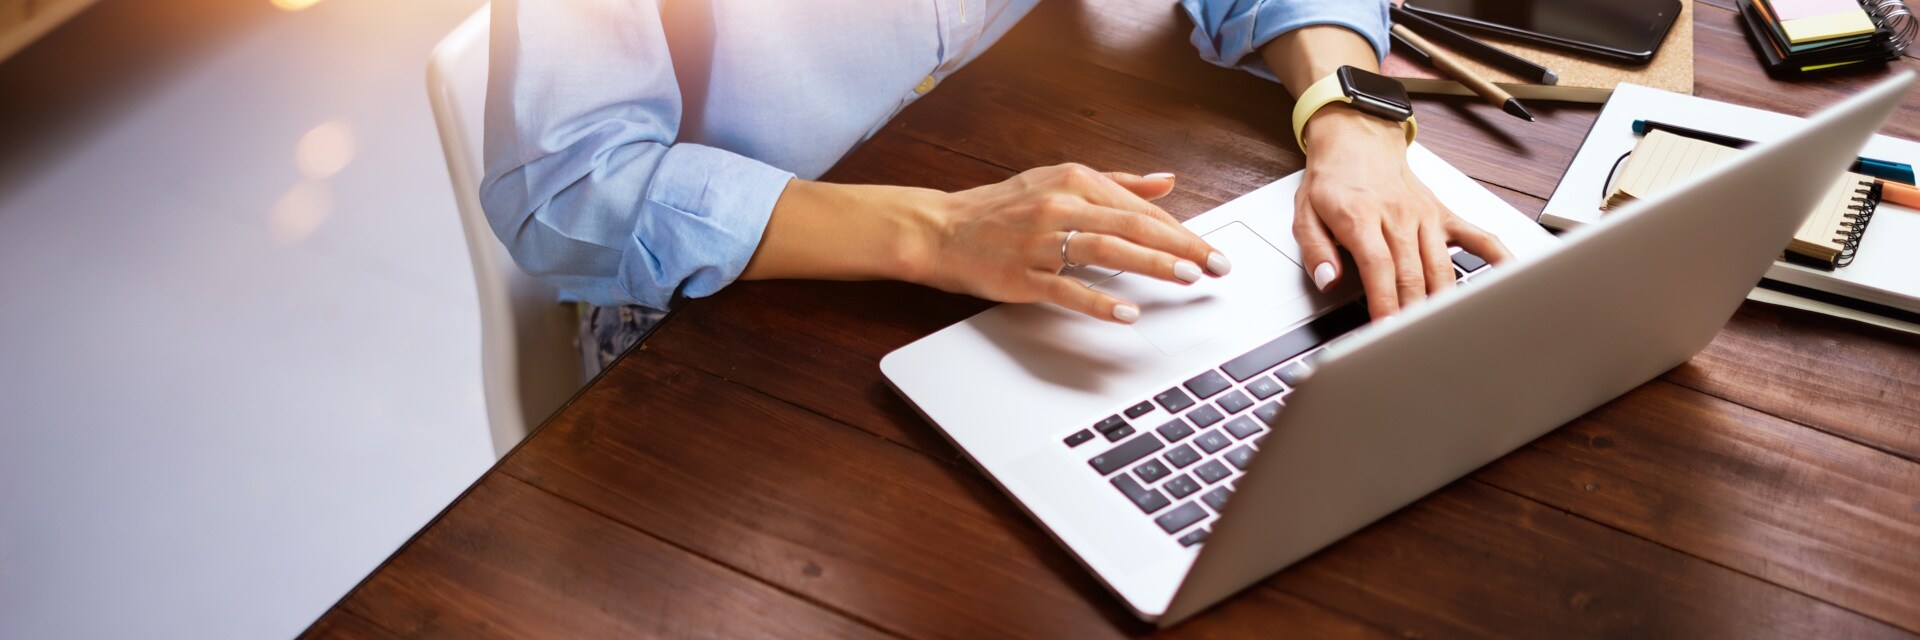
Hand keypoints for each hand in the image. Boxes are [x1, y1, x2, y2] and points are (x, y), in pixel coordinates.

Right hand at [907, 164, 1230, 322]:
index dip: (1181, 230)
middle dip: (1180, 247)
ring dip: (1151, 265)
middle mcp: (1060, 206)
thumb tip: (1166, 181)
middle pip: (1132, 226)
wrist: (941, 229)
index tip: (1210, 250)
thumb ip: (1117, 183)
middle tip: (1214, 266)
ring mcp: (1039, 241)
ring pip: (1106, 251)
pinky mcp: (1022, 274)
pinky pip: (1066, 288)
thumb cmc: (1001, 208)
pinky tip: (1126, 311)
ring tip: (1185, 278)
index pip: (1140, 208)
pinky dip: (1098, 301)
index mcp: (1074, 181)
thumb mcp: (1060, 182)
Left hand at [1292, 107, 1511, 318]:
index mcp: (1362, 217)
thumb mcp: (1305, 213)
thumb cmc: (1333, 179)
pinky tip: (1507, 281)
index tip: (1386, 330)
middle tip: (1412, 343)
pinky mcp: (1443, 215)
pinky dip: (1497, 258)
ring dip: (1443, 302)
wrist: (1358, 139)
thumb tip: (1328, 280)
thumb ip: (1315, 250)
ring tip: (1444, 332)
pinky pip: (1478, 237)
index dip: (1385, 302)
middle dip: (1413, 313)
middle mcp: (1399, 216)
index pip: (1379, 267)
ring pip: (1442, 266)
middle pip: (1413, 274)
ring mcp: (1426, 216)